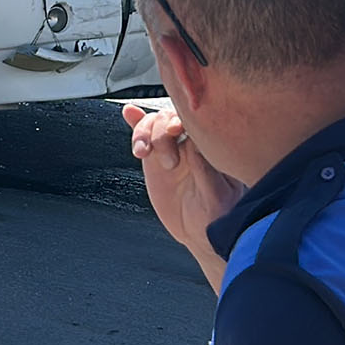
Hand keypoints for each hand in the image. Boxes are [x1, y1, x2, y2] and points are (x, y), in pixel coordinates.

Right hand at [122, 102, 240, 268]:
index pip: (197, 122)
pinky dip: (136, 122)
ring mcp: (172, 148)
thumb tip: (191, 145)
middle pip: (172, 119)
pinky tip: (128, 111)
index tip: (175, 132)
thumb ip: (205, 172)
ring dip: (144, 132)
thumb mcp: (216, 198)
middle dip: (162, 132)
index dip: (183, 120)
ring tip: (141, 152)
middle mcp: (192, 142)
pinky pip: (145, 134)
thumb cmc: (216, 217)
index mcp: (212, 148)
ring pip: (155, 123)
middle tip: (168, 163)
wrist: (198, 233)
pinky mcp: (154, 158)